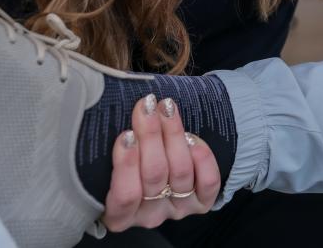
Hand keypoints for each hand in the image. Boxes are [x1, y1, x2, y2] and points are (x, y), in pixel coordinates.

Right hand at [103, 95, 221, 231]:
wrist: (159, 168)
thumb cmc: (128, 161)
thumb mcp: (115, 160)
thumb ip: (117, 147)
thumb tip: (125, 113)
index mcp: (118, 216)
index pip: (124, 196)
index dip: (127, 165)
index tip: (126, 134)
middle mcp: (149, 217)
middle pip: (154, 174)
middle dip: (150, 135)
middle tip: (147, 105)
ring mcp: (177, 210)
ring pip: (180, 171)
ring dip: (174, 134)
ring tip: (166, 107)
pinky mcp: (201, 203)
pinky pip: (207, 182)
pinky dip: (202, 157)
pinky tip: (191, 137)